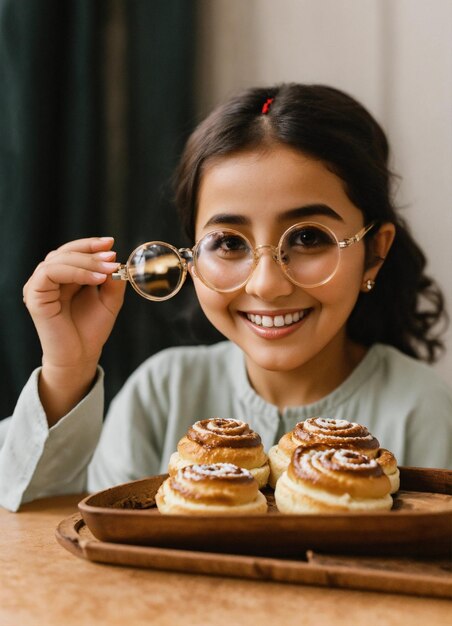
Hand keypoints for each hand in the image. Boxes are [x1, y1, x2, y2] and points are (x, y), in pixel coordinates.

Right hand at [23, 237, 126, 422]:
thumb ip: (113, 280)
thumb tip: (116, 260)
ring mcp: (39, 286)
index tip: (111, 243)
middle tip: (112, 257)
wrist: (81, 356)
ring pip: (57, 259)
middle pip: (65, 251)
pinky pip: (50, 273)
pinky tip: (95, 279)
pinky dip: (74, 271)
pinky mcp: (35, 296)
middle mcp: (49, 279)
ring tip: (108, 269)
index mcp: (64, 277)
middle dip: (90, 252)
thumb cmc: (91, 330)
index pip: (73, 251)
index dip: (90, 245)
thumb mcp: (109, 300)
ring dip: (85, 261)